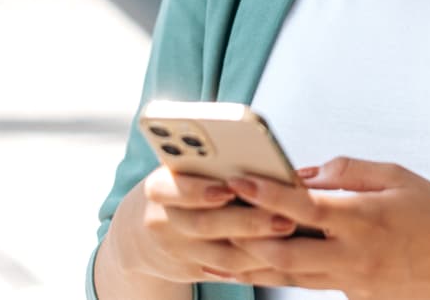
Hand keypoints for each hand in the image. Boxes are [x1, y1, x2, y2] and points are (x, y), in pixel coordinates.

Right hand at [107, 164, 300, 283]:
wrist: (139, 235)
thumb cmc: (177, 187)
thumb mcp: (180, 168)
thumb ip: (207, 162)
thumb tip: (258, 155)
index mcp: (158, 188)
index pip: (169, 189)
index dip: (197, 190)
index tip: (227, 187)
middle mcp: (163, 223)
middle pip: (206, 225)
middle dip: (247, 221)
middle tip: (283, 214)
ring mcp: (178, 253)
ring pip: (223, 257)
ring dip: (260, 247)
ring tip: (290, 231)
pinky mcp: (193, 273)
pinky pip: (230, 273)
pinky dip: (257, 264)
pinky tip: (280, 253)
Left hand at [221, 156, 429, 298]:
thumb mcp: (400, 177)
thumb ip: (348, 171)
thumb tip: (305, 171)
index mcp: (363, 218)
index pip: (301, 203)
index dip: (263, 190)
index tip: (235, 177)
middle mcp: (352, 255)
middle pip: (279, 249)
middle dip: (240, 233)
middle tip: (208, 215)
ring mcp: (352, 284)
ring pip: (284, 274)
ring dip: (247, 261)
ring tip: (211, 247)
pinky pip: (307, 284)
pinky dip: (277, 274)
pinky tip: (252, 266)